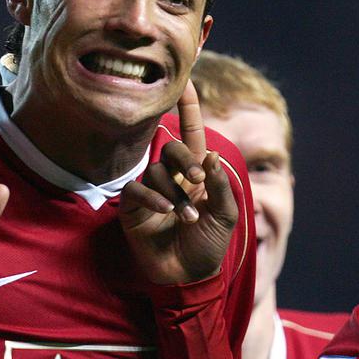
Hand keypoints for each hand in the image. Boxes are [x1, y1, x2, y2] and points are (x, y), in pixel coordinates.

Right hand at [120, 80, 238, 284]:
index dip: (188, 107)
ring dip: (175, 193)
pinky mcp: (132, 207)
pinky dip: (153, 198)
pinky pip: (137, 190)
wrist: (188, 278)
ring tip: (187, 218)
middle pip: (170, 147)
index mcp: (195, 174)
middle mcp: (171, 176)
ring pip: (156, 171)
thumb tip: (208, 156)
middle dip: (185, 162)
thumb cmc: (208, 246)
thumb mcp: (225, 216)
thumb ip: (220, 185)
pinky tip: (165, 212)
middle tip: (196, 181)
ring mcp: (150, 190)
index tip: (185, 80)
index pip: (191, 134)